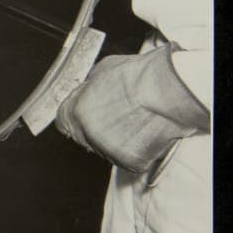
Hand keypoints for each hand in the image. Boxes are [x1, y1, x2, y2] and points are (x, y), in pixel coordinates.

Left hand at [55, 45, 209, 173]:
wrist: (168, 90)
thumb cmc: (139, 76)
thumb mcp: (102, 71)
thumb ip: (88, 88)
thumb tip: (86, 92)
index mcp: (76, 112)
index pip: (64, 123)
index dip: (77, 119)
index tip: (88, 117)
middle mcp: (87, 134)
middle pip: (85, 138)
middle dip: (98, 130)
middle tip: (120, 118)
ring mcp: (107, 149)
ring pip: (107, 150)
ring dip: (118, 141)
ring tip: (138, 121)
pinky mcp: (129, 161)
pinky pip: (130, 159)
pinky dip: (139, 150)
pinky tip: (148, 132)